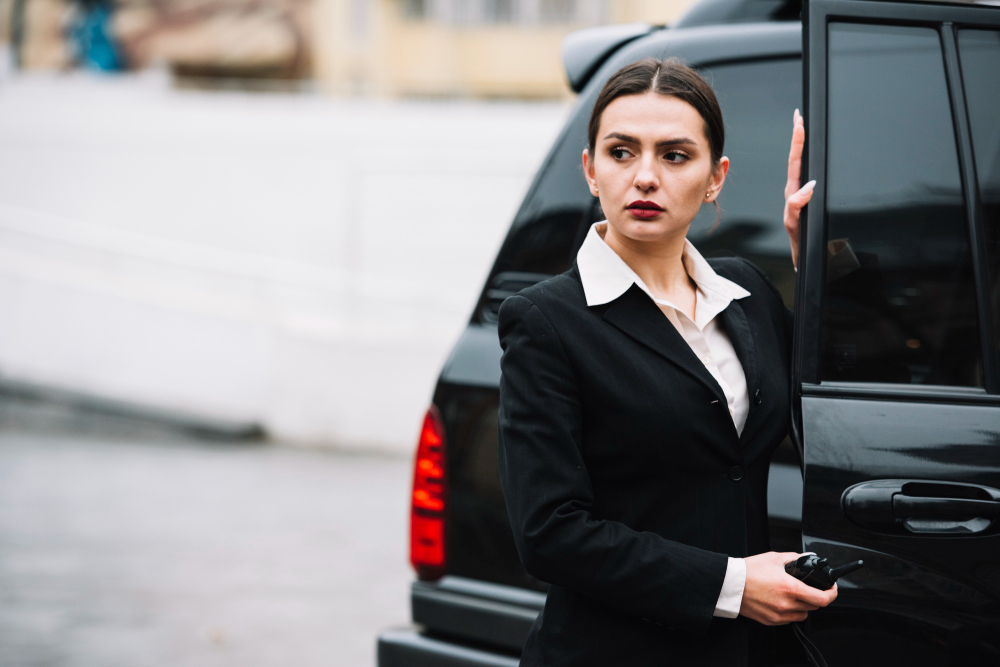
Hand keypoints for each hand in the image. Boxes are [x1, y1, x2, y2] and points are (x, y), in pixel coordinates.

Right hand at [739, 551, 837, 625]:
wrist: (730, 585)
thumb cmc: (748, 571)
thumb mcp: (774, 558)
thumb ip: (795, 558)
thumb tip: (807, 559)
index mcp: (790, 588)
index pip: (822, 599)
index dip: (832, 594)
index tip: (832, 589)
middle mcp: (786, 604)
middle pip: (814, 607)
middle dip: (815, 596)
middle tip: (809, 588)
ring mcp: (779, 614)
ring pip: (803, 615)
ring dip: (804, 606)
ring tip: (794, 595)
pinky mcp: (771, 621)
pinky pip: (789, 619)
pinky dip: (790, 611)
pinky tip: (782, 601)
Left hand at [784, 109, 815, 270]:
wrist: (805, 258)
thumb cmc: (800, 242)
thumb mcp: (795, 224)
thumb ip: (798, 207)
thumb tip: (807, 187)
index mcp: (793, 193)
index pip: (795, 162)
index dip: (797, 142)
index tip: (799, 123)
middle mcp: (798, 191)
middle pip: (798, 159)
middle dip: (798, 137)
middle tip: (799, 117)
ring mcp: (803, 195)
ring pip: (802, 167)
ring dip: (802, 146)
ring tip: (801, 126)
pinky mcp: (809, 201)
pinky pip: (809, 180)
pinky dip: (809, 168)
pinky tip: (811, 161)